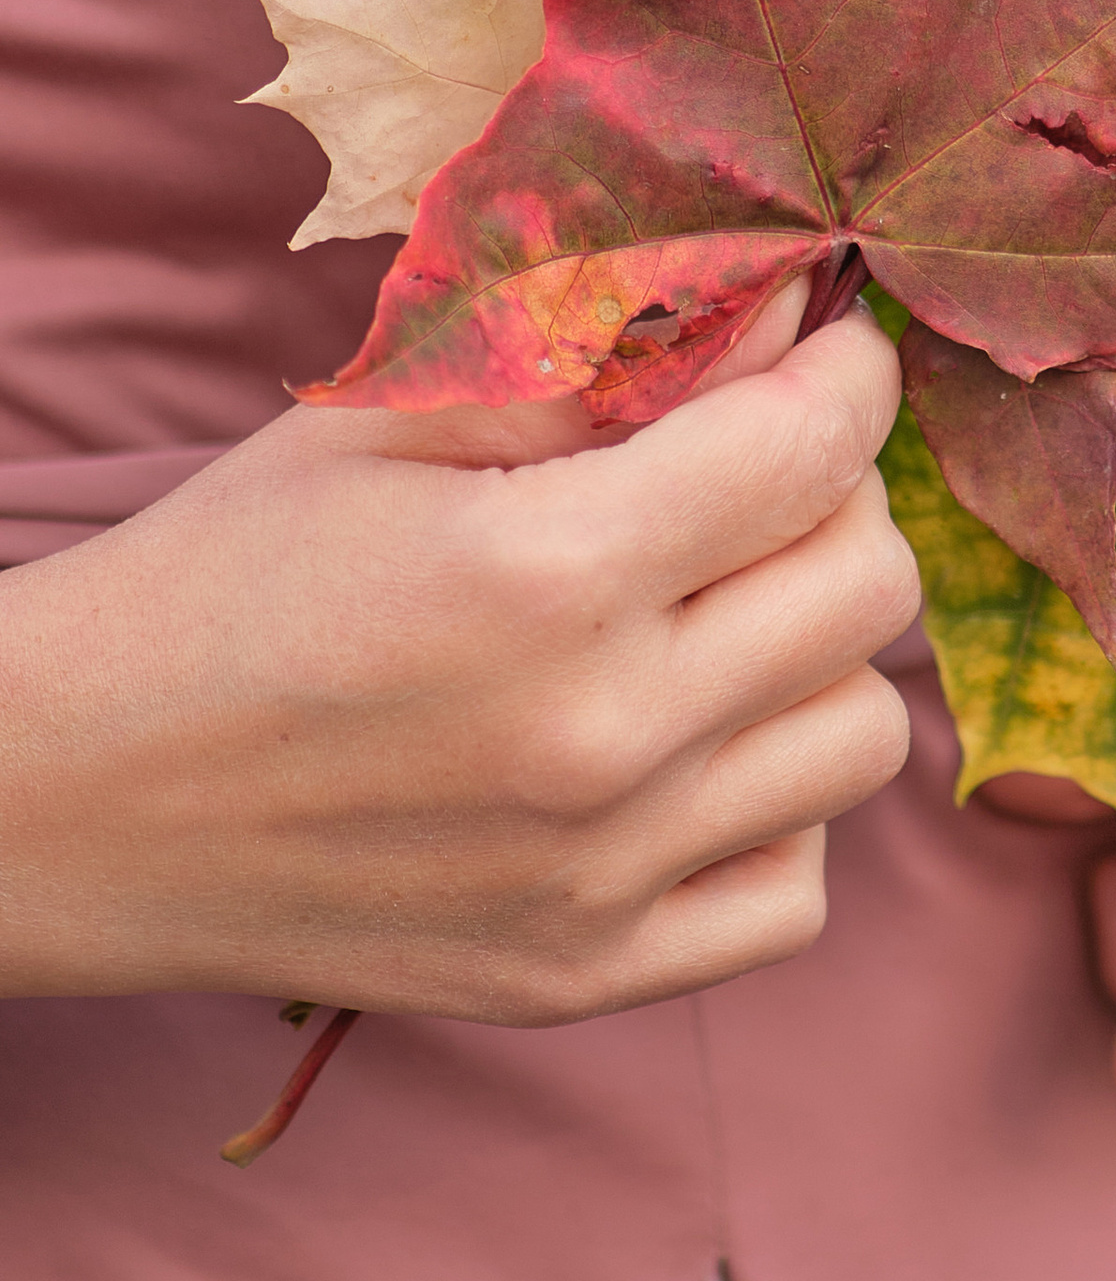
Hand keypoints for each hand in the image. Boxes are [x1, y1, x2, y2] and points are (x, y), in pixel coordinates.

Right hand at [0, 293, 917, 1019]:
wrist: (74, 796)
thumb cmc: (230, 576)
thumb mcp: (394, 420)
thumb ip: (606, 355)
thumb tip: (798, 304)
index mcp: (546, 573)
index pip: (811, 446)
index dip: (843, 371)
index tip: (824, 347)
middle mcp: (599, 738)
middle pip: (871, 588)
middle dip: (837, 499)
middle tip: (752, 477)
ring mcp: (601, 876)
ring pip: (863, 737)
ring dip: (815, 656)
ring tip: (712, 620)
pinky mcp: (584, 977)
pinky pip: (797, 892)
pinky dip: (775, 813)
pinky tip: (684, 755)